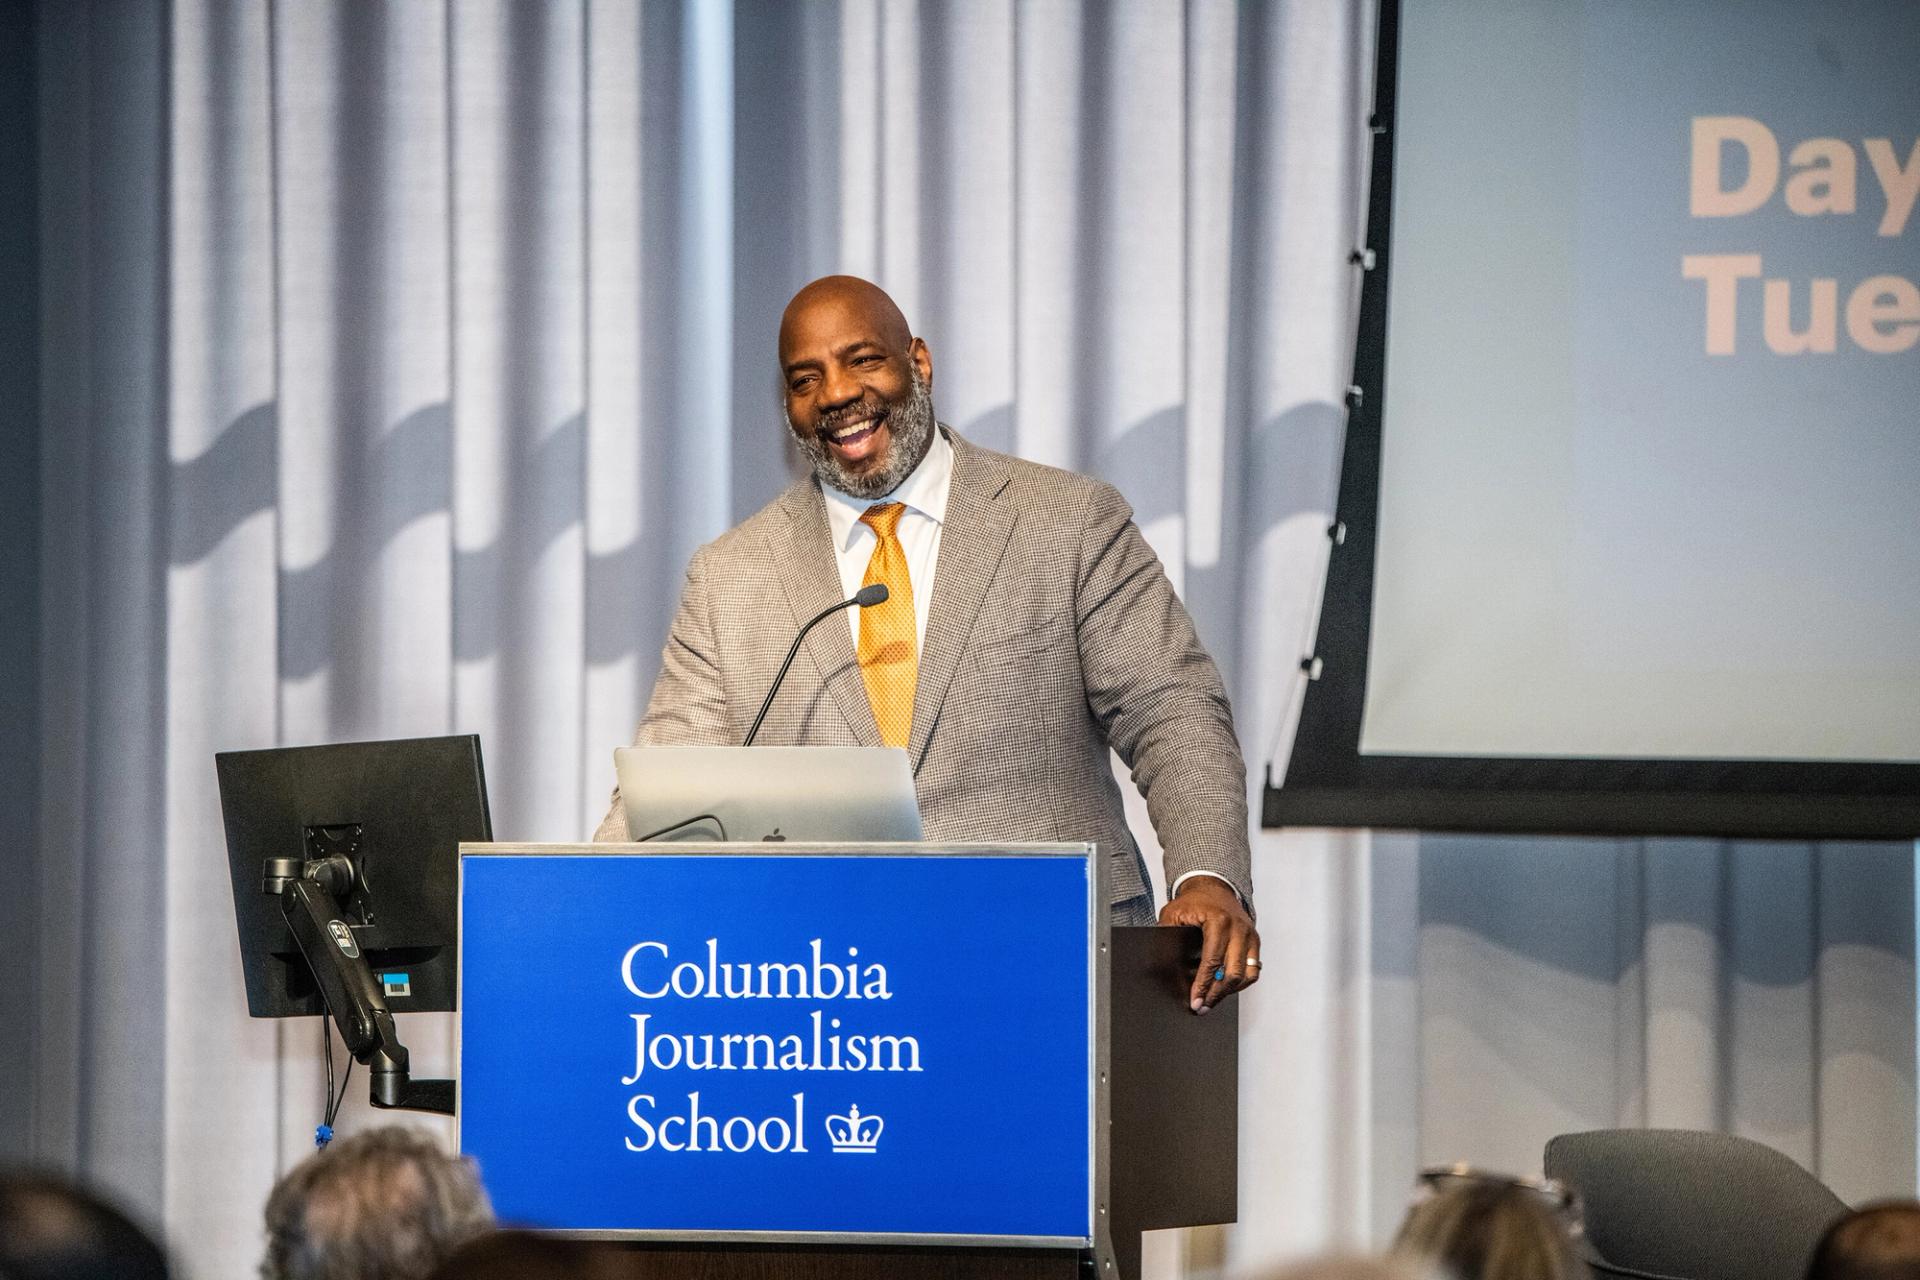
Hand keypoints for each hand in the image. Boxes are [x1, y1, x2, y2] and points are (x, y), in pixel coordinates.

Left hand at [1157, 877, 1259, 1013]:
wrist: (1212, 887)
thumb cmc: (1193, 901)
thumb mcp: (1173, 915)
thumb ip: (1166, 938)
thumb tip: (1158, 966)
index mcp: (1218, 921)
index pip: (1212, 961)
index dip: (1202, 985)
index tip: (1195, 1000)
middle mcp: (1238, 928)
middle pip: (1232, 972)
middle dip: (1216, 994)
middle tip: (1203, 1006)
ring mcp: (1249, 935)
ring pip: (1247, 974)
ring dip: (1230, 992)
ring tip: (1213, 1000)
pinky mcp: (1254, 940)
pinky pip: (1254, 969)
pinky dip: (1241, 982)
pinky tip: (1225, 988)